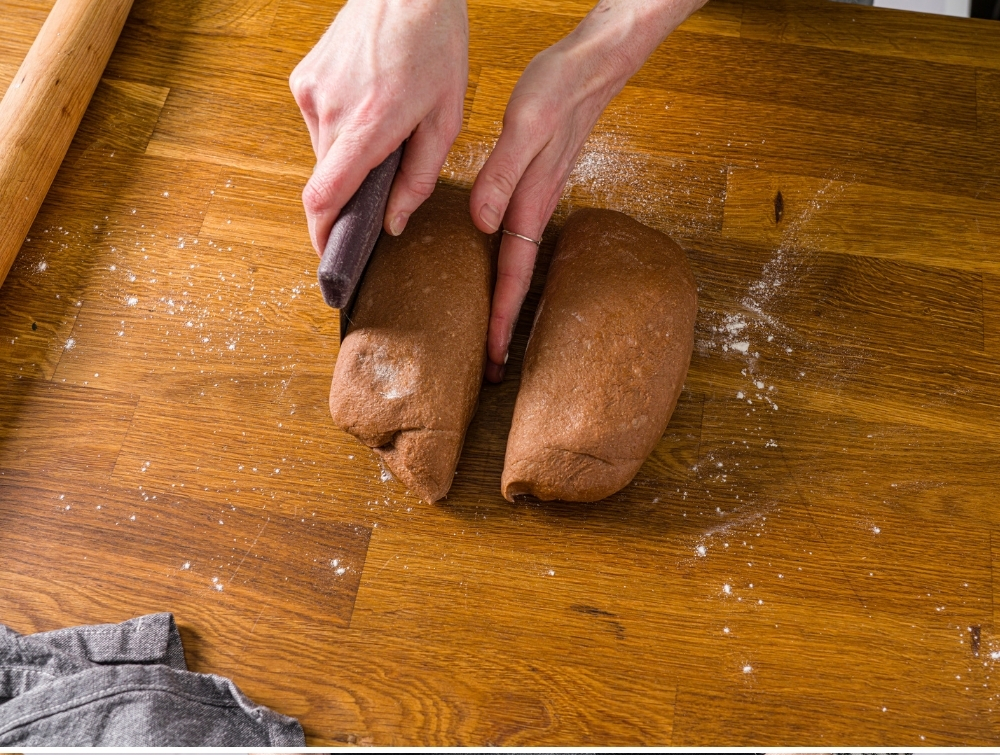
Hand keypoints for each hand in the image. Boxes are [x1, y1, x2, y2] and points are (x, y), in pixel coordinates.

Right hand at [290, 0, 468, 255]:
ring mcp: (311, 92)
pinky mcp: (303, 78)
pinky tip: (367, 103)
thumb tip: (393, 223)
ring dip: (349, 156)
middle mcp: (329, 110)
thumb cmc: (435, 44)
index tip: (329, 256)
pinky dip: (341, 128)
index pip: (324, 199)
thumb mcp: (445, 121)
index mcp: (367, 126)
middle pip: (328, 181)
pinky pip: (319, 123)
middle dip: (352, 191)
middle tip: (384, 179)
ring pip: (325, 153)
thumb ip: (418, 180)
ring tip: (383, 125)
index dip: (322, 236)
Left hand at [470, 0, 703, 380]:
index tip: (494, 357)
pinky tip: (495, 273)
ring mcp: (535, 200)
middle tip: (492, 369)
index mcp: (530, 203)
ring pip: (517, 265)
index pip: (514, 275)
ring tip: (493, 338)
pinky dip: (506, 269)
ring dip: (506, 304)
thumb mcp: (525, 124)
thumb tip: (480, 221)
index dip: (502, 319)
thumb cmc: (560, 87)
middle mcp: (534, 209)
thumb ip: (501, 173)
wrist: (592, 63)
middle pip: (516, 282)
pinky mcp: (533, 185)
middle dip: (505, 328)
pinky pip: (516, 241)